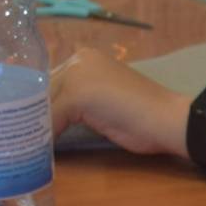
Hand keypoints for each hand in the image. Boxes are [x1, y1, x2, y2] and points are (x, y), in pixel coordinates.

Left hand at [47, 50, 186, 155]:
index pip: (50, 82)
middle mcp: (79, 59)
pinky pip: (51, 119)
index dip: (42, 105)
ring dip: (39, 127)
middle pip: (43, 92)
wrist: (170, 120)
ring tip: (38, 144)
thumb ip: (78, 98)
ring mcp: (78, 75)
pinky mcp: (78, 95)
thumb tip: (48, 114)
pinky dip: (48, 136)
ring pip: (44, 105)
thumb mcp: (103, 100)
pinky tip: (48, 148)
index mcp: (86, 57)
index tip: (37, 124)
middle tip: (35, 137)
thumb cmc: (144, 115)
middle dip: (37, 116)